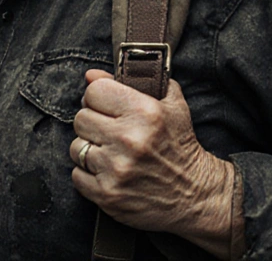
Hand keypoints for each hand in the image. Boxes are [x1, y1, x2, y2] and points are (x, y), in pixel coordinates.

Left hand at [70, 69, 234, 258]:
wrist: (195, 195)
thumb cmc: (180, 146)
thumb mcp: (171, 104)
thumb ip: (135, 80)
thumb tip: (90, 75)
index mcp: (144, 111)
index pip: (93, 91)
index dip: (99, 98)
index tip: (108, 107)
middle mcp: (128, 139)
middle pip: (81, 118)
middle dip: (94, 123)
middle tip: (110, 132)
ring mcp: (116, 168)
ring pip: (76, 147)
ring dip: (90, 150)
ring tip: (111, 153)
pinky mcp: (107, 194)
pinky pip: (77, 175)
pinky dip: (89, 174)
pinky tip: (109, 172)